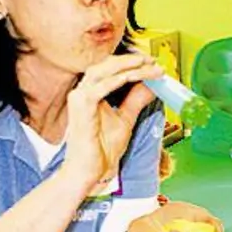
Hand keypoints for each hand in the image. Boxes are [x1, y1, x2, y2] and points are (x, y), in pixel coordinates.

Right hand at [61, 52, 163, 192]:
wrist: (89, 171)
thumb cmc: (101, 150)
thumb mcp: (125, 120)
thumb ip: (136, 101)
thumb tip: (151, 86)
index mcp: (90, 93)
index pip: (110, 69)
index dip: (130, 63)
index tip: (152, 63)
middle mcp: (82, 92)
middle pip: (106, 65)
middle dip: (130, 60)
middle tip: (152, 60)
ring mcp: (79, 98)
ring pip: (103, 72)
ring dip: (127, 66)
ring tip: (146, 65)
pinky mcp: (80, 108)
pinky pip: (99, 88)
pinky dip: (116, 80)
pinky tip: (132, 76)